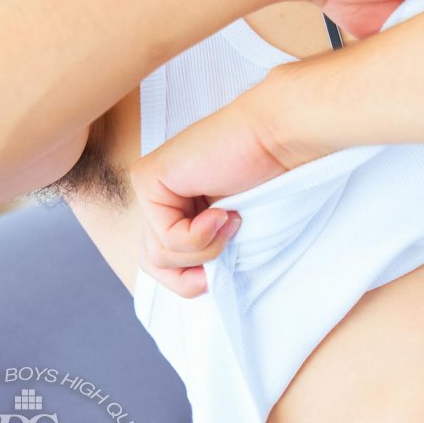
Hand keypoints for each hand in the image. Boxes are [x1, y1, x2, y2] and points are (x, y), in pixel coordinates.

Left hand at [130, 87, 283, 299]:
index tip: (225, 263)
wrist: (275, 138)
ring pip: (157, 255)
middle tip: (226, 246)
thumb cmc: (266, 179)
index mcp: (173, 205)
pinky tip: (222, 211)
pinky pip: (166, 237)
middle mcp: (156, 195)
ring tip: (230, 219)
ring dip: (202, 250)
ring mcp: (148, 185)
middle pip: (152, 261)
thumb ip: (202, 250)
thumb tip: (188, 283)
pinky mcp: (148, 179)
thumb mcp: (228, 230)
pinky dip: (200, 236)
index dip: (190, 278)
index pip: (159, 261)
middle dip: (190, 271)